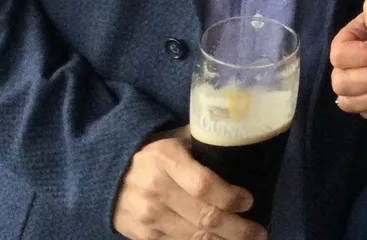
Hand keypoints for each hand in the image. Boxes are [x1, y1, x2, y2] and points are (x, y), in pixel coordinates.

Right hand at [113, 127, 264, 239]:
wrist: (107, 177)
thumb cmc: (151, 154)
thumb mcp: (173, 138)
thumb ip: (202, 141)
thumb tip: (238, 136)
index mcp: (168, 160)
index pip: (204, 185)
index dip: (230, 197)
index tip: (249, 201)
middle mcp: (158, 191)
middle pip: (204, 217)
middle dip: (237, 228)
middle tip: (259, 232)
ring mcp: (149, 218)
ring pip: (193, 237)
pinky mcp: (144, 238)